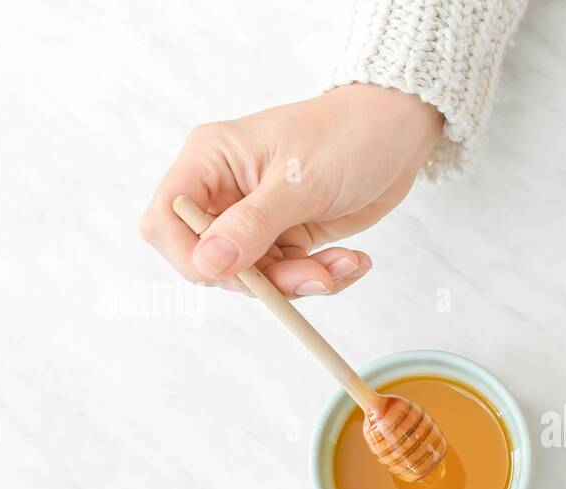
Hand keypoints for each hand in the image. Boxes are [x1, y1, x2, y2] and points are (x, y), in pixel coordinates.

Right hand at [140, 84, 443, 297]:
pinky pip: (290, 275)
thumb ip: (252, 226)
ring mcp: (257, 218)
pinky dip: (323, 276)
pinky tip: (353, 261)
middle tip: (314, 277)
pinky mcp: (288, 236)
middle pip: (212, 260)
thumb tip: (207, 264)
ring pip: (256, 276)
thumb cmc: (347, 135)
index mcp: (210, 162)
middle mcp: (225, 191)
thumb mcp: (299, 182)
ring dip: (302, 282)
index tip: (236, 275)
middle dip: (263, 279)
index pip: (166, 220)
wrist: (398, 131)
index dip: (190, 257)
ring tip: (345, 265)